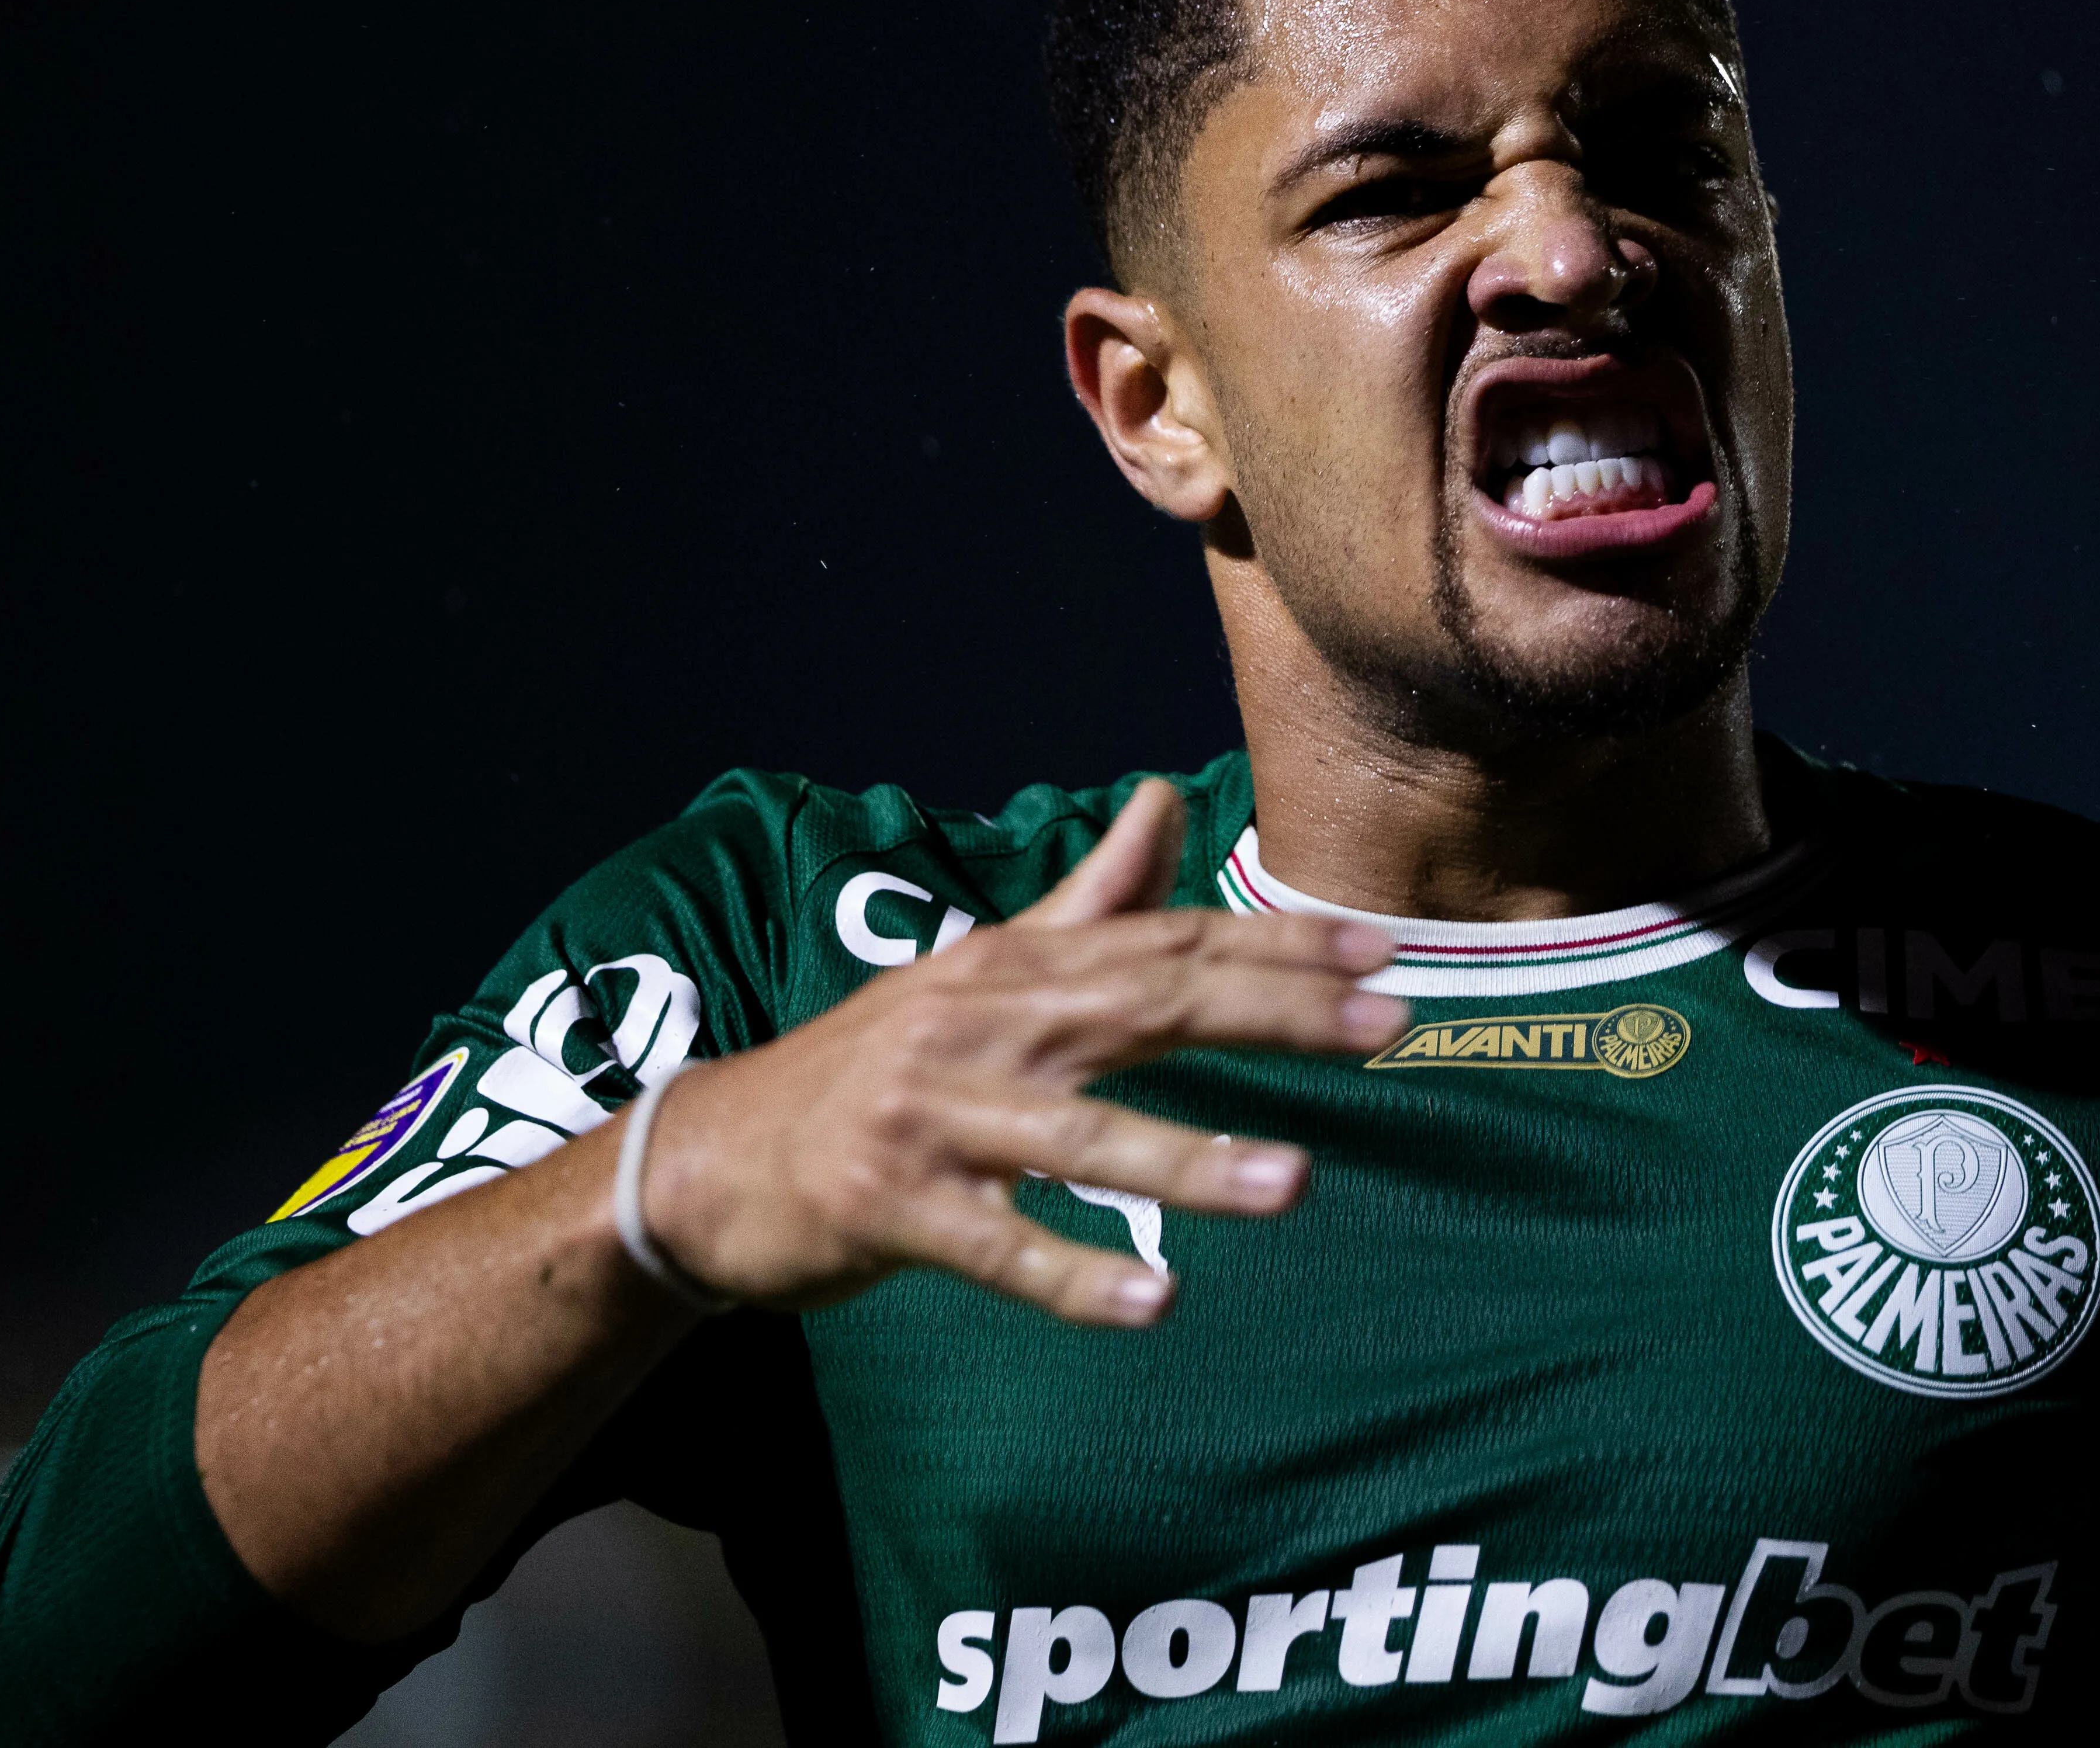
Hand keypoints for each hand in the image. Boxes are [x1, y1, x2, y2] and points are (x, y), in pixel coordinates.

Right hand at [636, 780, 1404, 1322]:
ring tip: (1297, 1186)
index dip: (1279, 947)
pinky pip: (1000, 1247)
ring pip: (1081, 1137)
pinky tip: (1157, 1299)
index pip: (1168, 942)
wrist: (710, 1158)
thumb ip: (1083, 899)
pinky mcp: (890, 1205)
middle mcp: (980, 1025)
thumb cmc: (869, 1068)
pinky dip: (1076, 1275)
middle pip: (1147, 1009)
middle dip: (1275, 1017)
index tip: (1384, 956)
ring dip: (1191, 1162)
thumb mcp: (977, 970)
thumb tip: (1163, 800)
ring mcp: (933, 1116)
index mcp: (1012, 967)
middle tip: (1389, 1029)